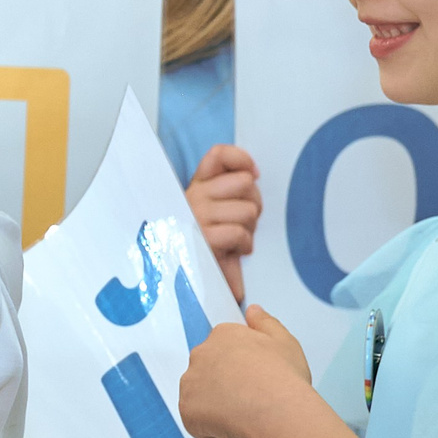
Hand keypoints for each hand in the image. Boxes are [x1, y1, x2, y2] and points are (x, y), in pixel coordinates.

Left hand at [176, 303, 311, 437]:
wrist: (278, 410)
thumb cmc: (284, 377)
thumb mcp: (283, 341)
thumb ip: (265, 322)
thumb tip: (251, 310)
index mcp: (222, 335)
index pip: (224, 352)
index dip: (242, 371)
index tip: (258, 381)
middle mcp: (200, 355)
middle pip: (210, 374)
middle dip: (228, 388)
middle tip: (254, 402)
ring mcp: (190, 383)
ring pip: (202, 399)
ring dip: (219, 409)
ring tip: (248, 418)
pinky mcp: (187, 412)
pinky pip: (198, 424)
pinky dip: (215, 432)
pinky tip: (239, 432)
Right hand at [185, 144, 260, 303]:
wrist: (182, 282)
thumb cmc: (205, 246)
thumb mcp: (214, 217)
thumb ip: (231, 193)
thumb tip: (253, 173)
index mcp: (196, 186)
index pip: (218, 155)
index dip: (242, 159)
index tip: (254, 174)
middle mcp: (193, 196)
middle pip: (246, 182)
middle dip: (254, 203)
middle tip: (243, 221)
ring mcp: (196, 215)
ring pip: (248, 209)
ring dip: (250, 228)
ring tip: (237, 240)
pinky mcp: (202, 238)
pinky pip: (239, 233)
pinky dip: (245, 245)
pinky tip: (235, 250)